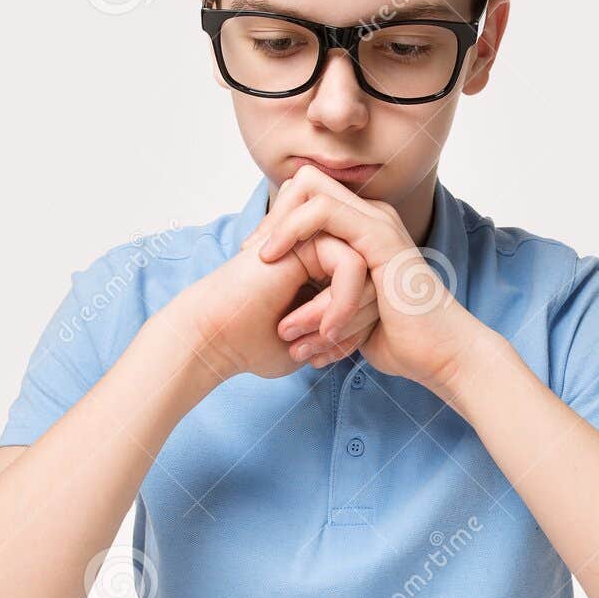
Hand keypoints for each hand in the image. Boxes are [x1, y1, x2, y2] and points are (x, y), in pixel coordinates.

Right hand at [166, 227, 373, 381]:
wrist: (214, 338)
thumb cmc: (254, 345)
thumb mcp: (312, 341)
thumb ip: (345, 327)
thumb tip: (383, 329)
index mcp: (318, 270)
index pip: (370, 292)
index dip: (356, 330)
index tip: (325, 358)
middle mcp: (318, 249)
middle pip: (375, 278)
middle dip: (358, 323)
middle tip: (323, 352)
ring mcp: (311, 240)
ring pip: (368, 270)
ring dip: (349, 315)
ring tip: (319, 340)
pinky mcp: (305, 239)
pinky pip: (350, 265)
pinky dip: (342, 302)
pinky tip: (321, 327)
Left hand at [243, 164, 483, 394]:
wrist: (435, 354)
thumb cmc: (394, 339)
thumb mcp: (344, 310)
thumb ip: (322, 291)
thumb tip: (288, 300)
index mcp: (362, 230)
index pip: (307, 198)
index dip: (277, 221)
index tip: (256, 261)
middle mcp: (370, 217)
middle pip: (305, 183)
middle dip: (272, 218)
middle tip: (252, 257)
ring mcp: (377, 220)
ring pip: (309, 191)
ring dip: (280, 231)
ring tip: (260, 266)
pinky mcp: (378, 234)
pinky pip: (322, 213)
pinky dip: (292, 233)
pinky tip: (274, 262)